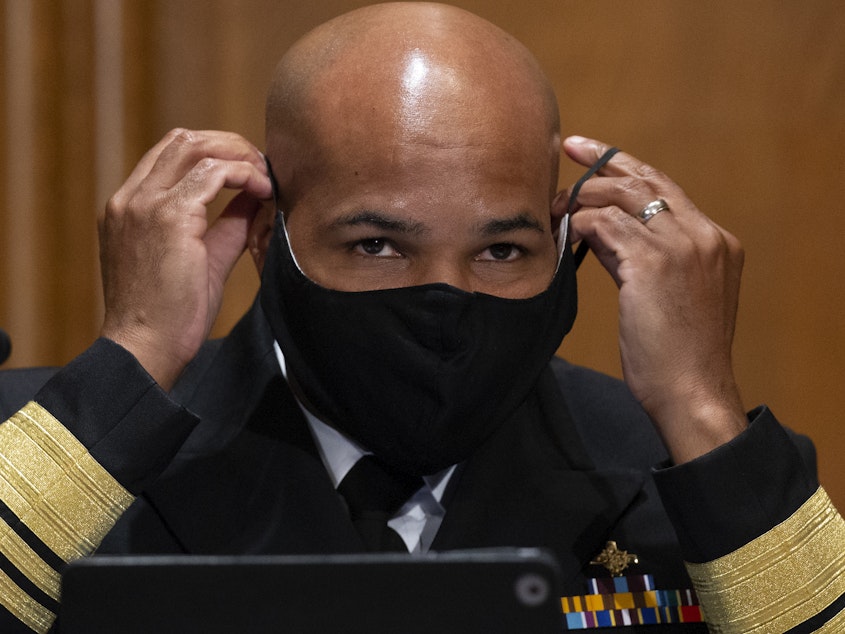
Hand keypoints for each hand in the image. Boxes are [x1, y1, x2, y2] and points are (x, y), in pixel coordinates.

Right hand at [99, 129, 272, 389]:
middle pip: (183, 140)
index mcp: (130, 208)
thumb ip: (226, 224)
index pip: (171, 155)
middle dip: (230, 145)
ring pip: (195, 147)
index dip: (215, 153)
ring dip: (239, 156)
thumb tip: (254, 197)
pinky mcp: (167, 217)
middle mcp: (130, 199)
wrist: (146, 348)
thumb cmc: (170, 315)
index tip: (249, 171)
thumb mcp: (202, 258)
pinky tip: (263, 191)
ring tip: (266, 179)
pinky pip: (213, 173)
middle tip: (262, 166)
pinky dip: (243, 175)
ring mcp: (144, 204)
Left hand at [558, 136, 746, 462]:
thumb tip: (603, 233)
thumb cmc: (678, 354)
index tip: (595, 151)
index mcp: (717, 242)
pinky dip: (581, 224)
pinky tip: (566, 232)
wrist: (692, 391)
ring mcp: (684, 246)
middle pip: (646, 179)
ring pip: (623, 196)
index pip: (666, 189)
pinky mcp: (655, 264)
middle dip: (603, 159)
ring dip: (582, 198)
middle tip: (569, 150)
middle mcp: (706, 236)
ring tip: (556, 207)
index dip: (628, 166)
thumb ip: (643, 258)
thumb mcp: (669, 296)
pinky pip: (606, 225)